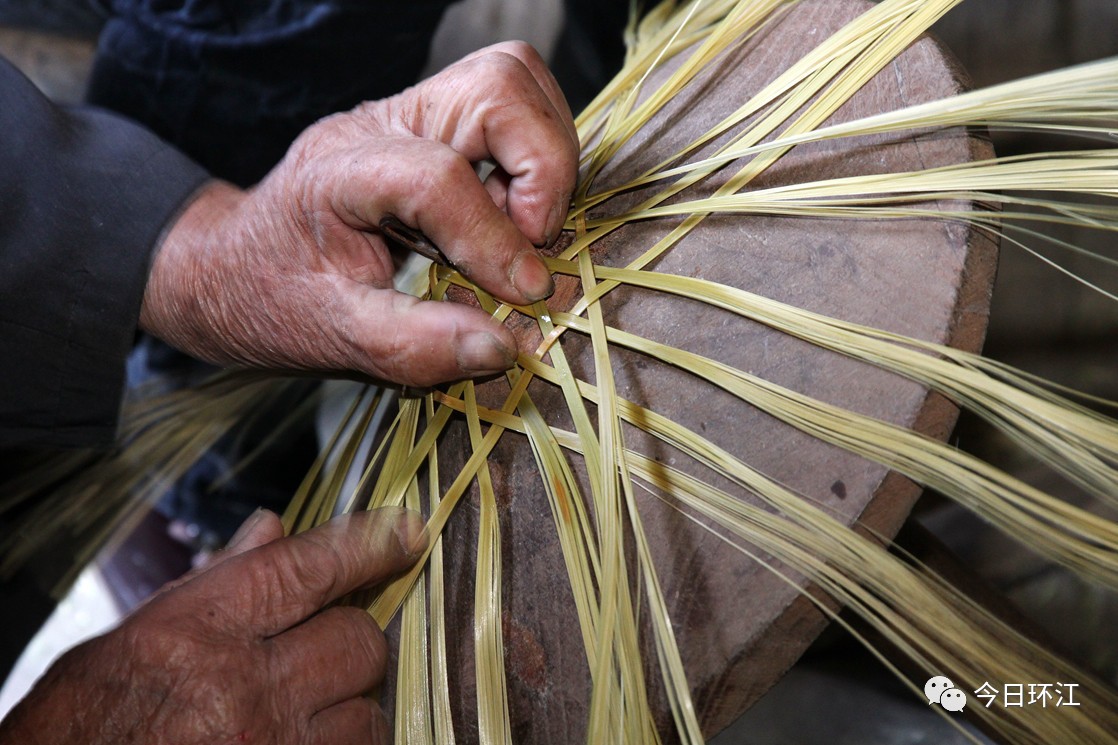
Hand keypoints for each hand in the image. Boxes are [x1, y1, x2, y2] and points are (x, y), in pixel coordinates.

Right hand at [0, 508, 425, 744]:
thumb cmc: (82, 723)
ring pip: (368, 709)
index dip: (370, 544)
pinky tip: (309, 740)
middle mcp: (244, 687)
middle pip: (358, 639)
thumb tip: (274, 528)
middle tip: (324, 645)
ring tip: (310, 707)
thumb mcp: (131, 637)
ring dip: (351, 703)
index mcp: (200, 629)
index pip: (311, 567)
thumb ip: (212, 582)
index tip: (407, 533)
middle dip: (352, 638)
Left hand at [140, 42, 578, 386]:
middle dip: (542, 167)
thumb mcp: (331, 337)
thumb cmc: (275, 300)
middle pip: (498, 85)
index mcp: (341, 171)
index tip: (522, 295)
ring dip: (545, 157)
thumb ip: (411, 346)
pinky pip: (517, 112)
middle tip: (532, 243)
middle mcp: (383, 124)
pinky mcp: (441, 128)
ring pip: (517, 83)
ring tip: (520, 231)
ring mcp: (414, 115)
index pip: (437, 176)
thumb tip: (502, 348)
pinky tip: (510, 222)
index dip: (493, 237)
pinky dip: (537, 161)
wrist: (239, 269)